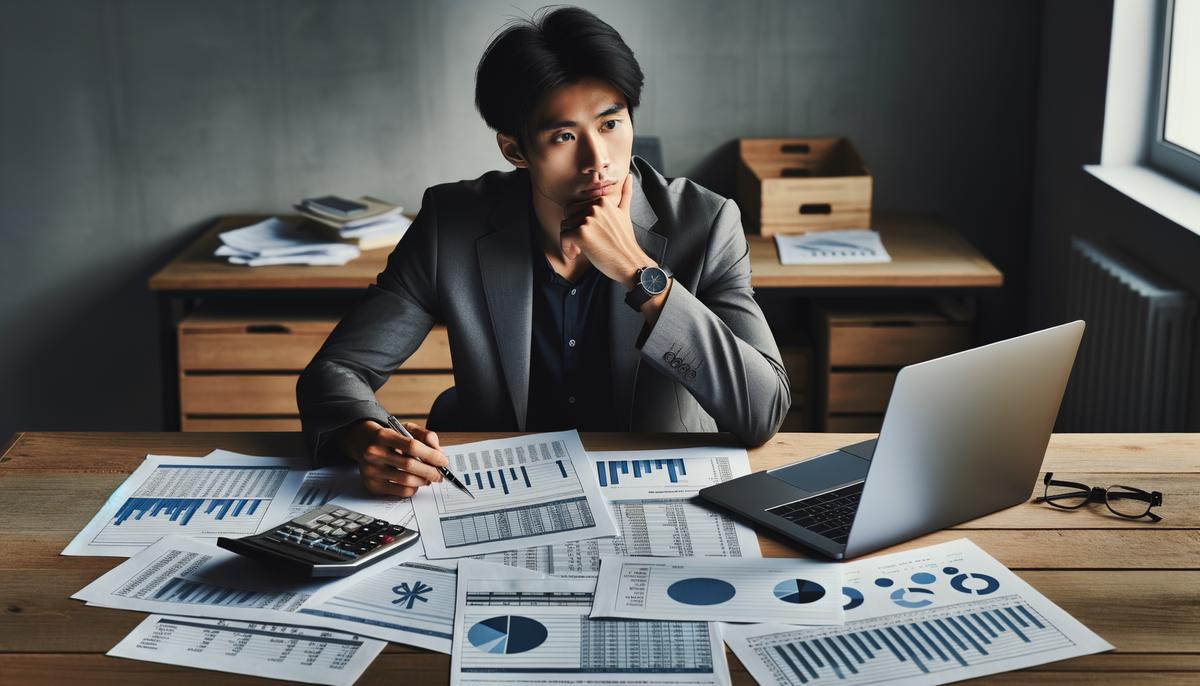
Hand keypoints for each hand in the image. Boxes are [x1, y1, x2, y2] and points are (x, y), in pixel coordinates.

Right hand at [339, 419, 447, 496]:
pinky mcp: (373, 485)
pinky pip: (401, 492)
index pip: (413, 446)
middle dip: (431, 471)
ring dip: (424, 481)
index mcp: (383, 435)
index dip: (432, 455)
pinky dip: (414, 488)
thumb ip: (425, 436)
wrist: (364, 443)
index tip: (443, 461)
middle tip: (440, 474)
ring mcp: (371, 471)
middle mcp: (374, 453)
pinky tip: (416, 482)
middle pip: (411, 465)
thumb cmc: (390, 438)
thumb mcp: (406, 429)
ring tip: (429, 478)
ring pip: (407, 481)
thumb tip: (439, 453)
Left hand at [559, 174, 652, 288]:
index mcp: (602, 201)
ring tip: (581, 250)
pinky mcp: (581, 233)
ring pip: (565, 227)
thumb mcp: (625, 214)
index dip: (578, 222)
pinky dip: (566, 248)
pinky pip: (563, 238)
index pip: (576, 208)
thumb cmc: (625, 242)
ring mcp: (588, 220)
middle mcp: (595, 207)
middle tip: (582, 243)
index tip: (588, 235)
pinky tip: (576, 255)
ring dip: (569, 241)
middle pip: (568, 216)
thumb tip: (629, 177)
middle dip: (571, 230)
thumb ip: (625, 194)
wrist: (630, 262)